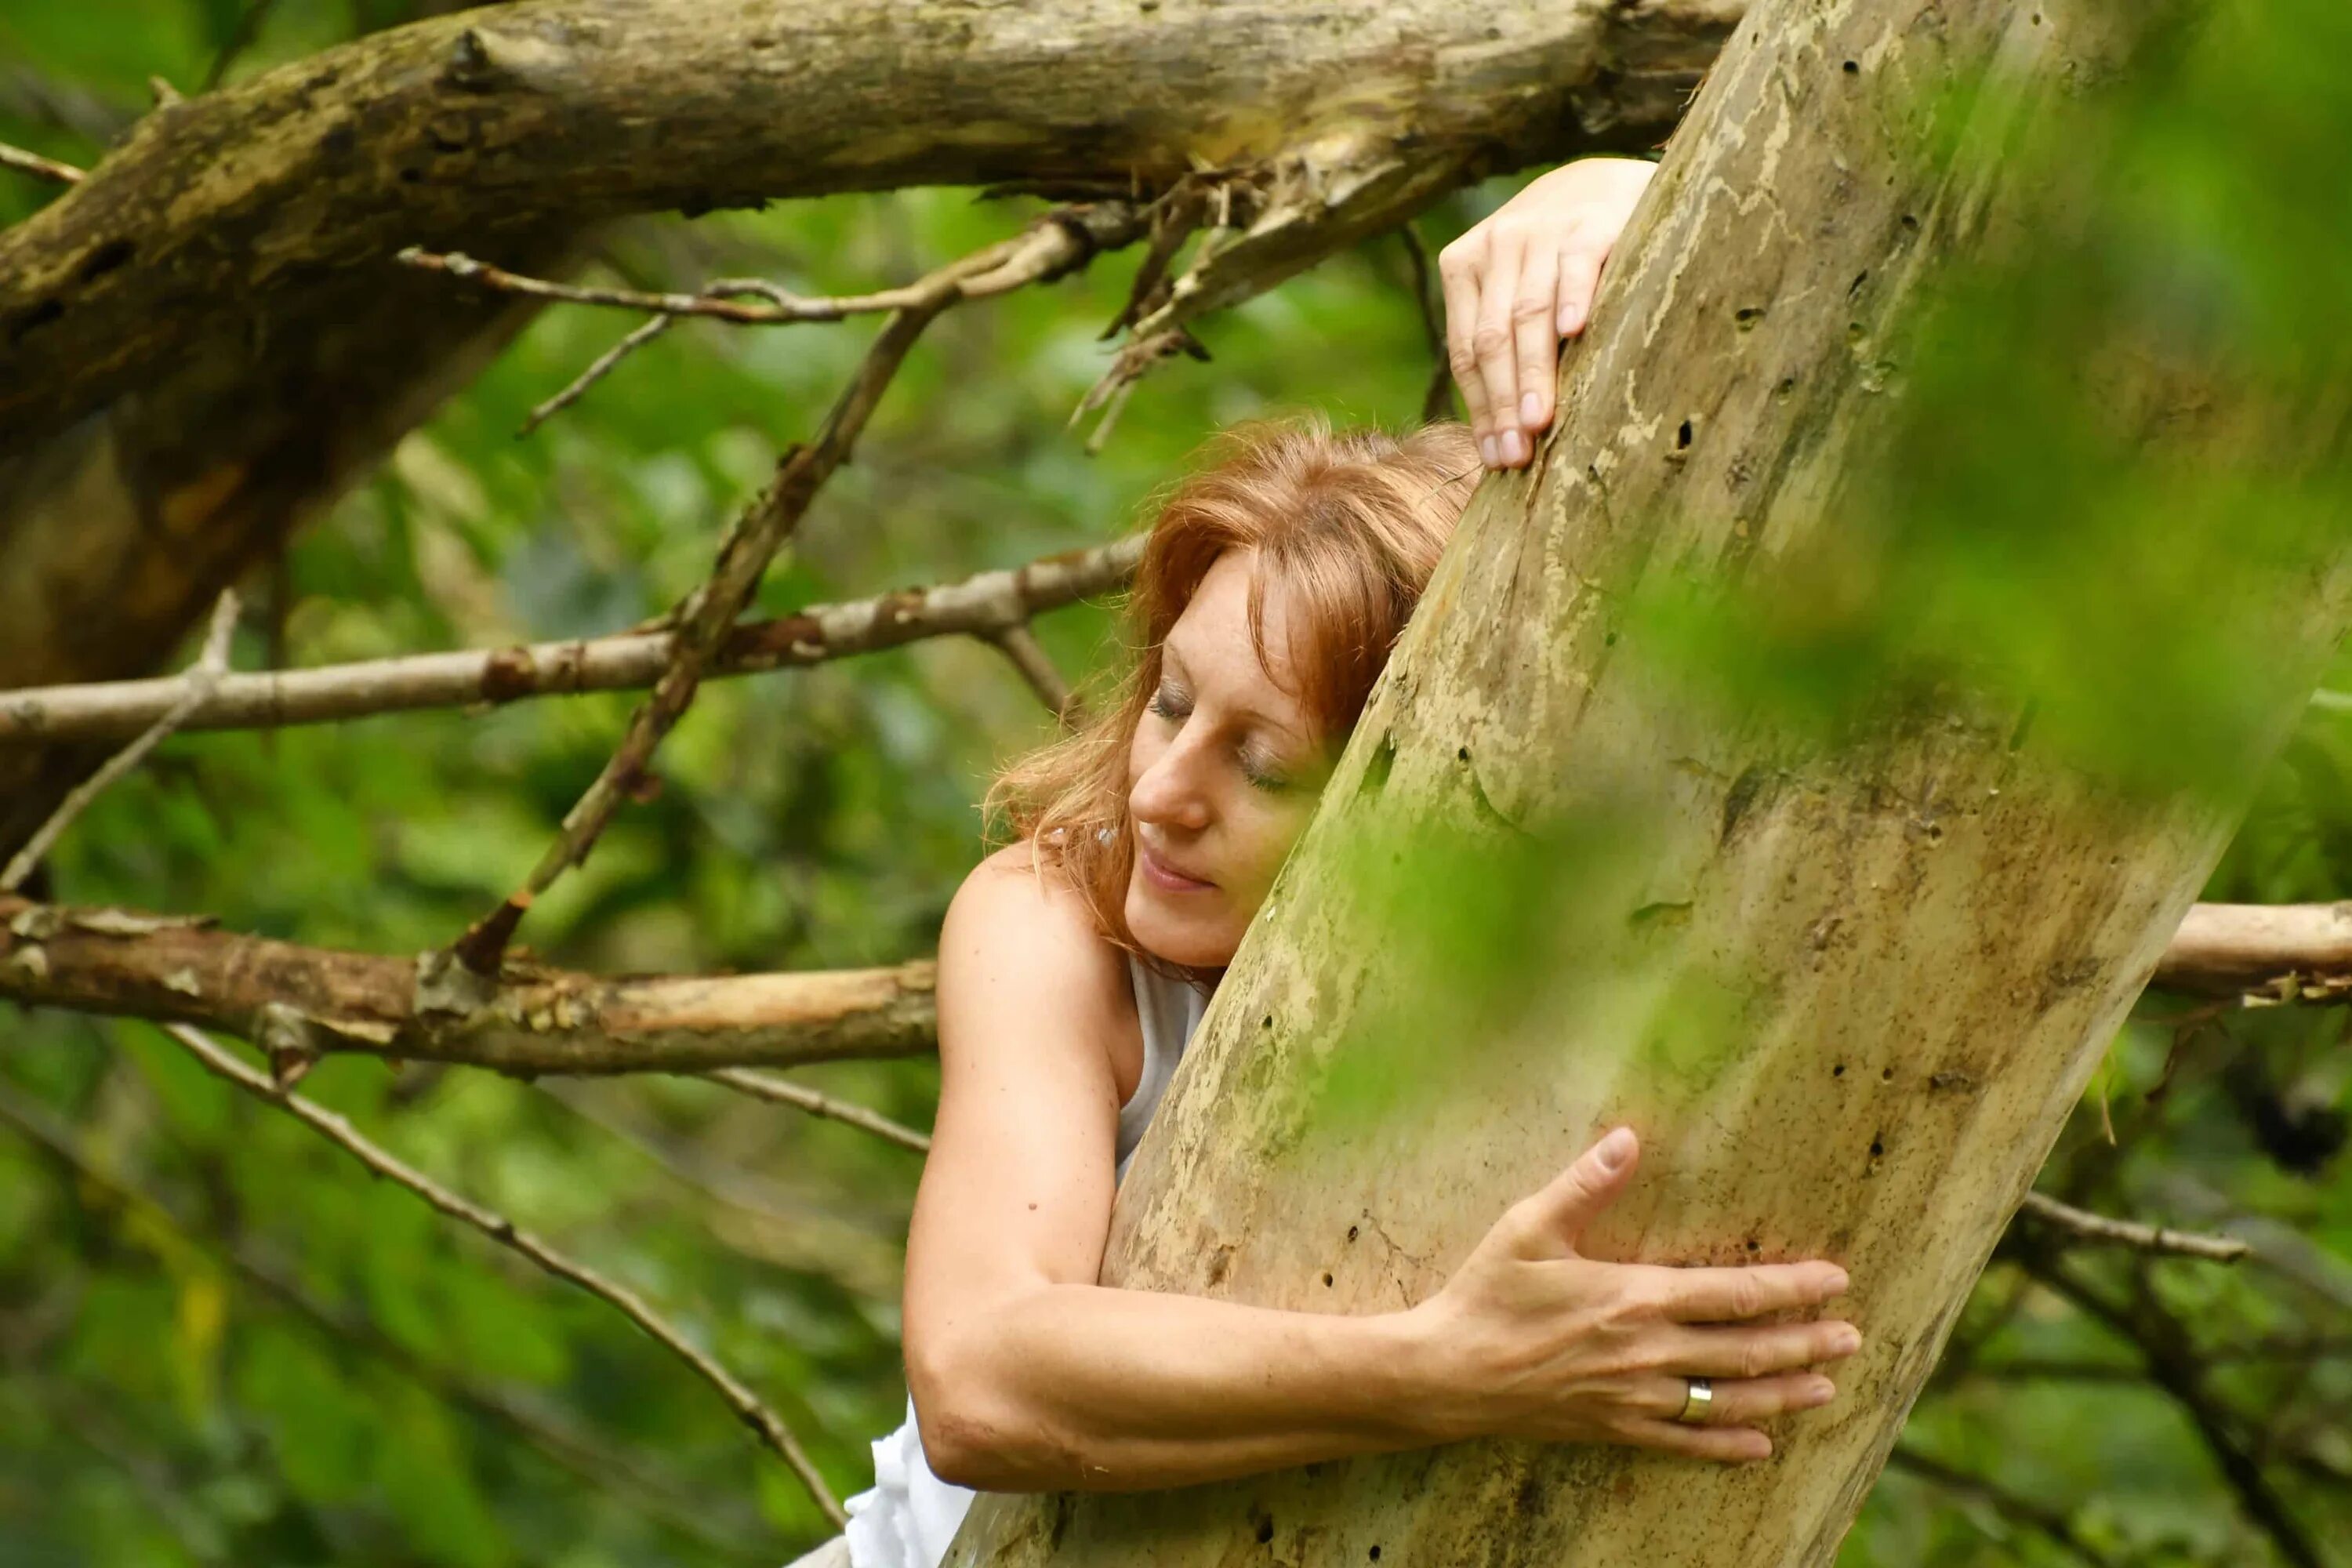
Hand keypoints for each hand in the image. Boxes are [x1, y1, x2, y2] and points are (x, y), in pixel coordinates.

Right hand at [1401, 1127, 1859, 1461]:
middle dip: (1804, 1342)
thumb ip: (1585, 1184)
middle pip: (1746, 1350)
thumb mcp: (1529, 1227)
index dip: (1789, 1287)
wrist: (1448, 1374)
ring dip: (1782, 1393)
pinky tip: (1759, 1446)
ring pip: (1727, 1399)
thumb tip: (1628, 1138)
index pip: (1734, 1293)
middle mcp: (1648, 1352)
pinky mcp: (1614, 1428)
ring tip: (1825, 1387)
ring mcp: (1635, 1397)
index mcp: (1635, 1297)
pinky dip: (1727, 1446)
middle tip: (1851, 1337)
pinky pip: (1684, 1442)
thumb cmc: (1487, 1294)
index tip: (1833, 1281)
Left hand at [1439, 157, 1657, 469]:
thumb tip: (1500, 438)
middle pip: (1491, 338)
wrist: (1607, 180)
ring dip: (1532, 371)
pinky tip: (1574, 334)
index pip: (1466, 351)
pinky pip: (1574, 265)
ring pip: (1527, 312)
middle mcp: (1496, 246)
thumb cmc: (1559, 257)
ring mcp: (1540, 230)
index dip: (1481, 408)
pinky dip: (1572, 297)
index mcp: (1465, 266)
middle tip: (1518, 454)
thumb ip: (1502, 340)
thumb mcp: (1518, 288)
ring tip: (1540, 421)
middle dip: (1503, 402)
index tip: (1497, 458)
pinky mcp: (1588, 221)